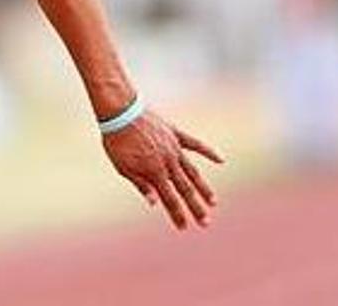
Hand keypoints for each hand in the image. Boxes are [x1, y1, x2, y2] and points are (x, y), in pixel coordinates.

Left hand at [102, 109, 223, 230]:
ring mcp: (174, 147)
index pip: (169, 199)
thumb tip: (154, 203)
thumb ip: (140, 184)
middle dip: (195, 207)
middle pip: (185, 189)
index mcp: (154, 172)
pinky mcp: (175, 133)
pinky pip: (196, 144)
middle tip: (206, 223)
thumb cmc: (117, 140)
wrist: (120, 110)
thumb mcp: (123, 166)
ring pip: (193, 171)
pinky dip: (209, 152)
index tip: (185, 228)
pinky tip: (221, 160)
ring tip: (213, 201)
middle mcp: (168, 161)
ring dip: (204, 187)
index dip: (177, 214)